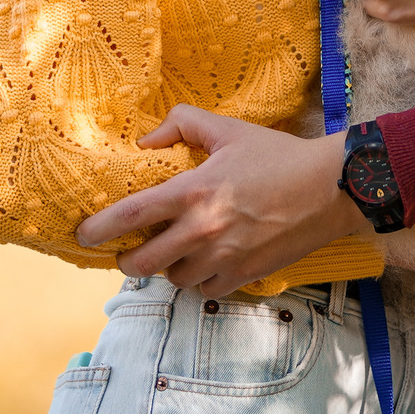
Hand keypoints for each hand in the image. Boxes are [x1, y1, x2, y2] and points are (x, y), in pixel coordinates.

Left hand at [74, 107, 366, 297]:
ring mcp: (224, 257)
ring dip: (166, 269)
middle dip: (126, 260)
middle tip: (126, 251)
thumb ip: (182, 124)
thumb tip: (145, 141)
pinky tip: (202, 263)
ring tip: (172, 252)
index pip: (130, 216)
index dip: (98, 229)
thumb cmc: (278, 156)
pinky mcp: (244, 275)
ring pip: (173, 279)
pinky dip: (197, 280)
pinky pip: (204, 290)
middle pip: (142, 262)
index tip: (82, 235)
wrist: (331, 188)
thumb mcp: (229, 129)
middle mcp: (203, 230)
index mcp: (194, 191)